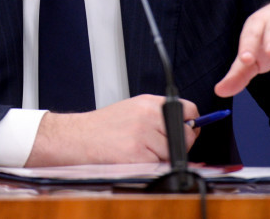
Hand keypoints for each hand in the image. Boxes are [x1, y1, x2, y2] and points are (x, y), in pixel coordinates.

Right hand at [25, 95, 198, 166]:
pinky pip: (159, 167)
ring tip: (139, 150)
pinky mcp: (137, 156)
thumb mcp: (133, 109)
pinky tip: (133, 158)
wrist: (78, 138)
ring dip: (161, 158)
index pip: (189, 110)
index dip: (191, 123)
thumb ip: (160, 114)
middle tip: (155, 144)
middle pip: (186, 136)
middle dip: (177, 144)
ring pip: (173, 154)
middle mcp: (148, 116)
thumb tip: (190, 125)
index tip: (187, 129)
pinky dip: (150, 167)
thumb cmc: (104, 127)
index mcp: (149, 103)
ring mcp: (143, 136)